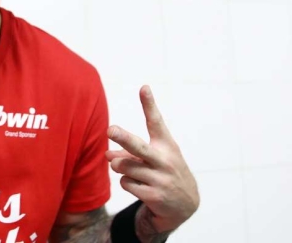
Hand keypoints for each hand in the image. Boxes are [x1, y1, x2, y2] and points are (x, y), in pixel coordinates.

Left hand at [106, 86, 198, 232]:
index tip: (144, 88)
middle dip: (123, 138)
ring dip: (119, 166)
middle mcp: (164, 160)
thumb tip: (107, 155)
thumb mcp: (153, 157)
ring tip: (130, 169)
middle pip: (138, 147)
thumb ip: (129, 151)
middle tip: (110, 130)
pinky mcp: (154, 196)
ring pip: (124, 167)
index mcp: (166, 145)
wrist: (184, 204)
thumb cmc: (164, 172)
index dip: (149, 104)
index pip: (156, 122)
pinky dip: (126, 182)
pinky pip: (125, 183)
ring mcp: (160, 179)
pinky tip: (139, 185)